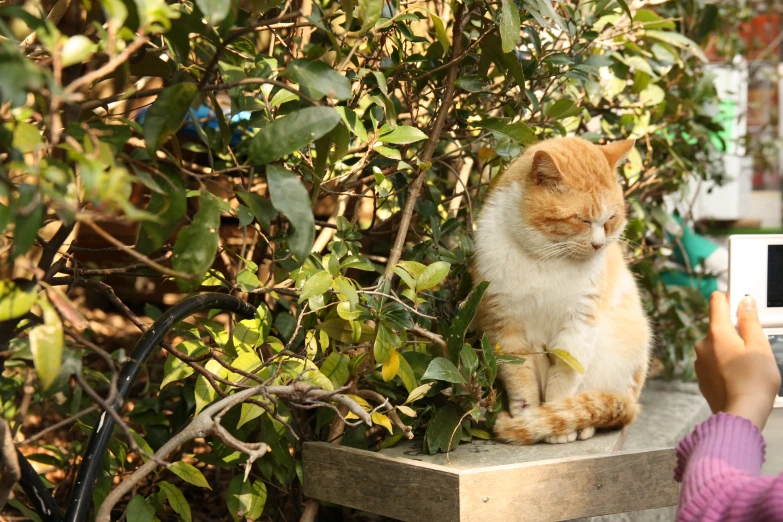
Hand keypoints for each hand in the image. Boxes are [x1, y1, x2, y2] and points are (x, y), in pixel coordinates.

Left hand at [694, 292, 780, 429]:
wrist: (740, 413)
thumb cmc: (753, 382)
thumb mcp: (759, 346)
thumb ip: (750, 321)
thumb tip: (744, 302)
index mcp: (717, 332)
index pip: (717, 301)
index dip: (730, 298)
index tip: (741, 302)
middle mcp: (703, 344)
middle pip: (719, 326)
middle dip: (736, 331)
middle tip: (754, 346)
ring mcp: (700, 360)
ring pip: (717, 345)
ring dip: (730, 349)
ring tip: (748, 366)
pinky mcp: (701, 375)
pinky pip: (714, 361)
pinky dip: (725, 364)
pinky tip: (739, 375)